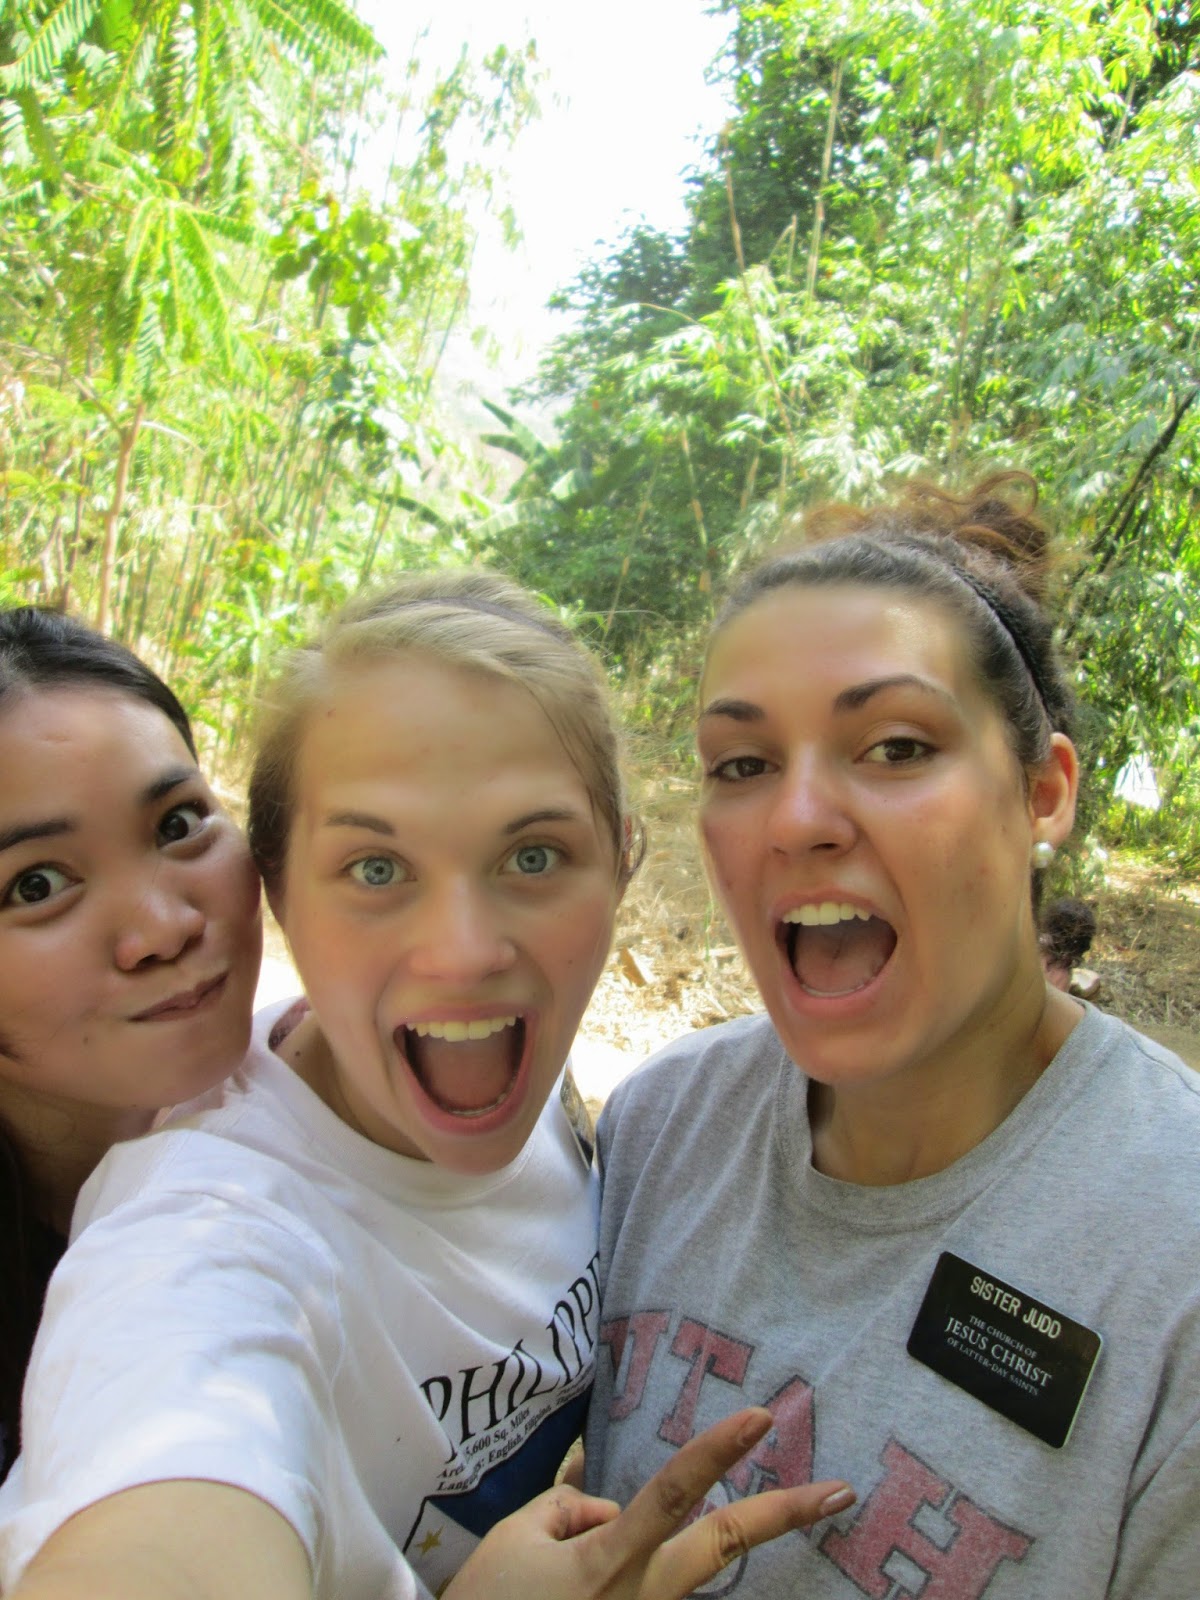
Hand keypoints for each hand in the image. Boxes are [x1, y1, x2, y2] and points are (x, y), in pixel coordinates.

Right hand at [443, 1407, 854, 1599]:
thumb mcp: (516, 1537)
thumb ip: (568, 1506)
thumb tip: (604, 1505)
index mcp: (609, 1562)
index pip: (673, 1493)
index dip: (717, 1452)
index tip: (762, 1416)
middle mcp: (641, 1596)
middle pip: (722, 1544)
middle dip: (783, 1515)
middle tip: (842, 1490)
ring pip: (678, 1563)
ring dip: (654, 1543)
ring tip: (562, 1563)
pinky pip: (648, 1581)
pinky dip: (634, 1561)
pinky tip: (567, 1580)